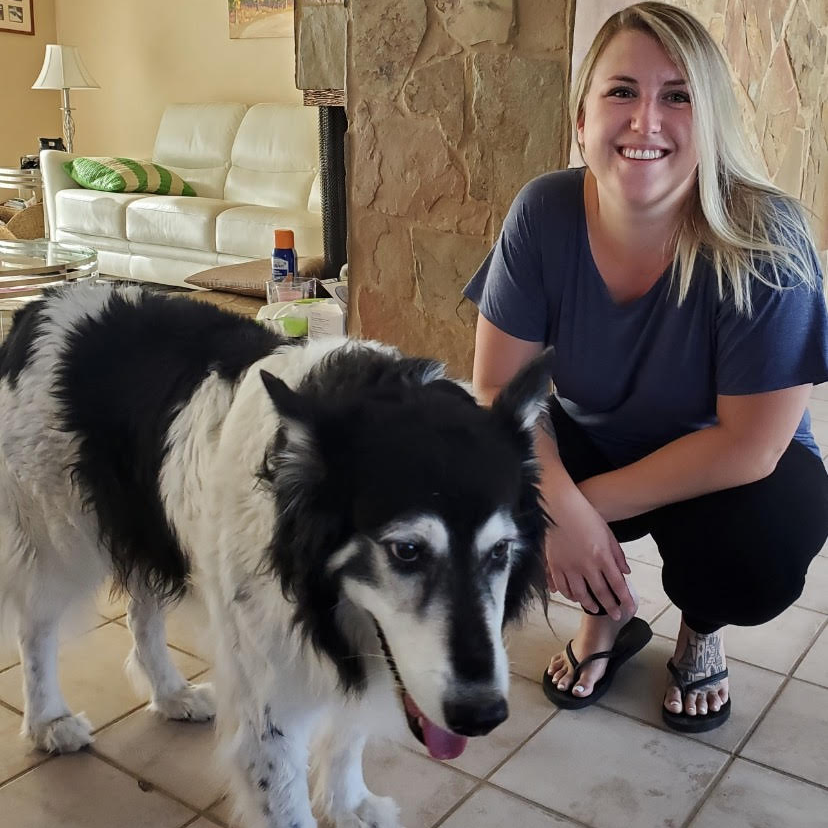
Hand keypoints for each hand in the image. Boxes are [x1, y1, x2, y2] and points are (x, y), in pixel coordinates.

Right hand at [544, 500, 633, 620]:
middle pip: (600, 592)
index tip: (629, 608)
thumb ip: (617, 555)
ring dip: (589, 603)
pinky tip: (574, 597)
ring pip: (580, 593)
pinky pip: (562, 585)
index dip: (624, 598)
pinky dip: (568, 594)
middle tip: (616, 615)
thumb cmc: (585, 516)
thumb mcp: (607, 533)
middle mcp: (586, 565)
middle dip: (610, 606)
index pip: (617, 583)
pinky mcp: (554, 564)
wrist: (559, 507)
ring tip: (595, 608)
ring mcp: (569, 566)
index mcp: (602, 556)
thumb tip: (625, 572)